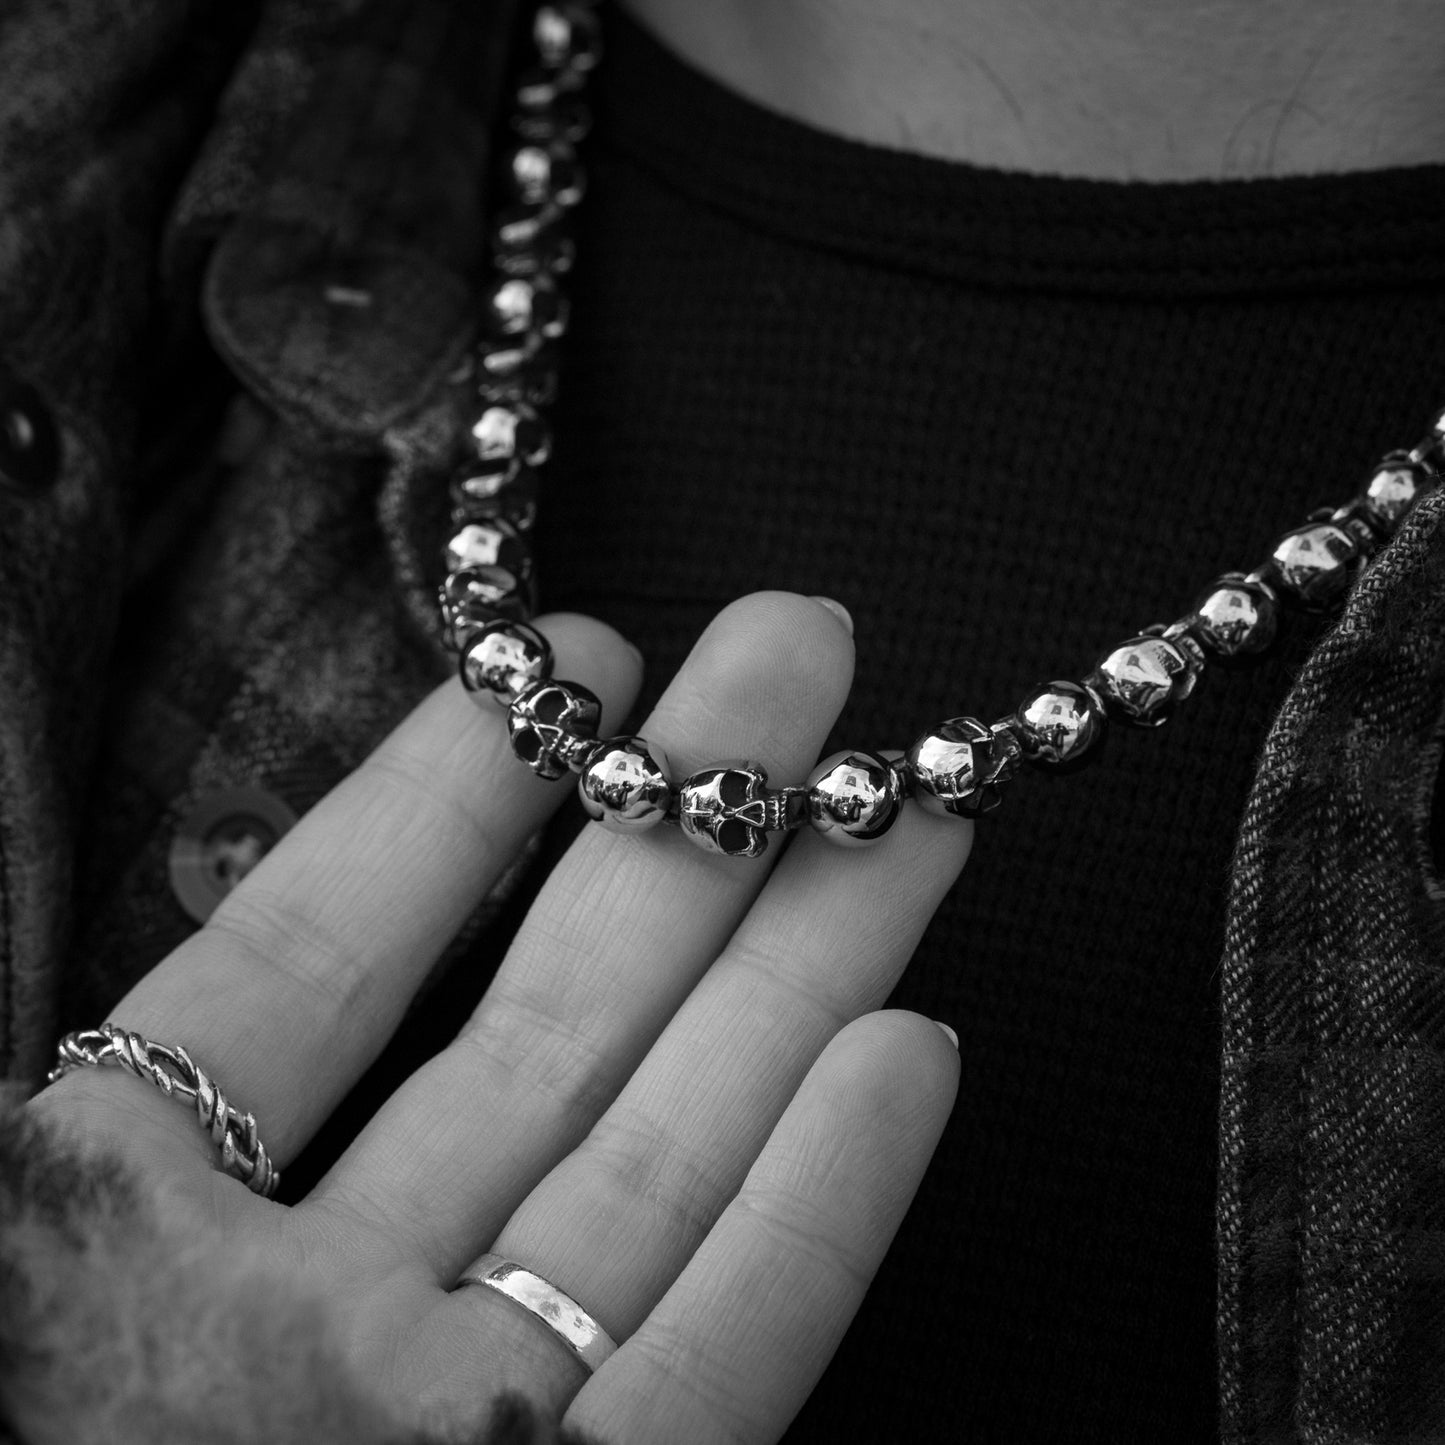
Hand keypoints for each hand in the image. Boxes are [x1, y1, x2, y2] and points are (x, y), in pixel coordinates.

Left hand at [26, 592, 969, 1443]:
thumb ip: (103, 1076)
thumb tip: (144, 828)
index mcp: (111, 1229)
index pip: (320, 950)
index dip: (460, 787)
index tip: (575, 663)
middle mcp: (310, 1323)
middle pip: (545, 1023)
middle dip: (687, 825)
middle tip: (804, 665)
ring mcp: (447, 1440)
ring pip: (657, 1162)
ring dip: (802, 982)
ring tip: (909, 814)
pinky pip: (713, 1373)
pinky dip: (823, 1218)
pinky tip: (916, 1060)